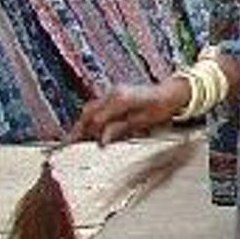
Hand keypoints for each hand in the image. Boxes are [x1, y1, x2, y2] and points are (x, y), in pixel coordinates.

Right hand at [70, 79, 188, 146]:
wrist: (171, 93)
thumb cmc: (161, 106)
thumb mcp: (143, 121)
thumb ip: (121, 129)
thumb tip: (102, 140)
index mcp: (120, 99)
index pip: (96, 119)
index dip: (90, 134)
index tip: (84, 146)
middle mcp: (113, 93)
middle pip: (88, 113)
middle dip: (78, 129)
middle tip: (68, 144)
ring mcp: (112, 92)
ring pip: (90, 109)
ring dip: (82, 124)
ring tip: (74, 139)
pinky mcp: (113, 95)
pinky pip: (97, 106)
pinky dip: (90, 118)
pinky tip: (87, 129)